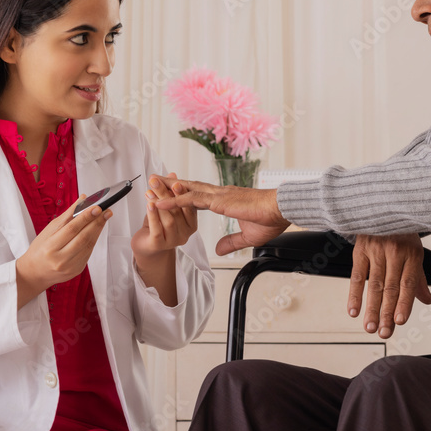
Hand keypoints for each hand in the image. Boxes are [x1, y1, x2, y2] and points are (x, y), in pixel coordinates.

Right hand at [15, 195, 110, 307]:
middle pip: (84, 237)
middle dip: (97, 222)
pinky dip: (94, 239)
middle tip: (105, 211)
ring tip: (104, 218)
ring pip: (89, 245)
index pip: (72, 229)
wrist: (35, 273)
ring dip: (98, 229)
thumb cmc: (40, 249)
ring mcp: (70, 267)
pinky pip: (89, 252)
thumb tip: (82, 200)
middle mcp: (61, 259)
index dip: (86, 217)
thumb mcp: (48, 230)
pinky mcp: (77, 270)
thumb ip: (67, 216)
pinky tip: (96, 230)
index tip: (97, 207)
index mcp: (50, 247)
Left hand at [131, 173, 197, 260]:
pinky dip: (153, 215)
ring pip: (169, 219)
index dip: (182, 194)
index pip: (189, 206)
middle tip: (156, 181)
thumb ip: (169, 192)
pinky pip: (157, 228)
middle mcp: (185, 233)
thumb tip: (172, 174)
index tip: (175, 182)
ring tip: (150, 191)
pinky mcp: (159, 245)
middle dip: (166, 193)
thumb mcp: (165, 207)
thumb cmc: (158, 225)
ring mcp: (173, 240)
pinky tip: (149, 204)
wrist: (147, 246)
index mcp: (191, 224)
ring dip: (159, 202)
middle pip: (178, 210)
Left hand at [153, 178, 289, 254]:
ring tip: (150, 186)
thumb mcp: (247, 236)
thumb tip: (218, 249)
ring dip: (166, 189)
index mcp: (227, 200)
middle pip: (189, 188)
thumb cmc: (270, 220)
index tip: (173, 193)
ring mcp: (218, 195)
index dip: (185, 195)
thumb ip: (231, 241)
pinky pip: (190, 200)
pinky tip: (160, 202)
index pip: (200, 196)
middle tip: (155, 181)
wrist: (280, 210)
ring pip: (185, 191)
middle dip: (171, 185)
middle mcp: (220, 194)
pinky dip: (173, 201)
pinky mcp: (218, 200)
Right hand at [348, 233, 430, 338]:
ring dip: (370, 308)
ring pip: (373, 285)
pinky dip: (354, 294)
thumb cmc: (402, 233)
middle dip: (386, 312)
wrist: (385, 208)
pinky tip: (353, 310)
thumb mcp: (415, 252)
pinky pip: (356, 275)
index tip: (399, 321)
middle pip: (390, 287)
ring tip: (370, 327)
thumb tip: (427, 301)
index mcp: (412, 254)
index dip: (404, 303)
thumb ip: (418, 279)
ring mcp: (376, 251)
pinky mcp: (360, 250)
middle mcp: (394, 253)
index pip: (408, 283)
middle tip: (384, 332)